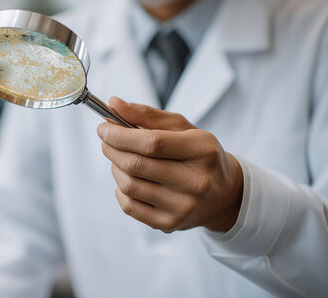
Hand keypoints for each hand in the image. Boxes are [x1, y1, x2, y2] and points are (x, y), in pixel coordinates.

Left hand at [97, 97, 243, 232]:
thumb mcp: (183, 128)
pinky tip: (129, 179)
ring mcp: (182, 207)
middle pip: (136, 165)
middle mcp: (195, 182)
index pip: (152, 143)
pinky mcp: (169, 224)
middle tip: (106, 139)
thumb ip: (147, 115)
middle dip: (112, 148)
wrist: (224, 195)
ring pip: (129, 185)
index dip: (120, 135)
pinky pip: (129, 206)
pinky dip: (120, 189)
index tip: (103, 127)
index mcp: (202, 151)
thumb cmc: (199, 155)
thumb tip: (113, 104)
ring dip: (115, 167)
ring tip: (120, 158)